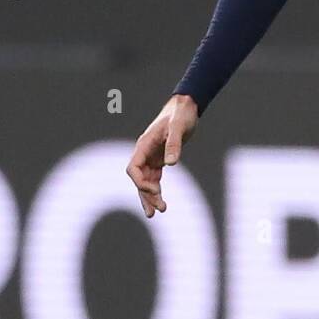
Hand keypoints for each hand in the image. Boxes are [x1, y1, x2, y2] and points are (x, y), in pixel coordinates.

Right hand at [126, 94, 197, 217]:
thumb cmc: (181, 114)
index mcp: (144, 145)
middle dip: (146, 195)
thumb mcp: (178, 127)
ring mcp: (151, 157)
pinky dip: (157, 191)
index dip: (140, 182)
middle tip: (158, 210)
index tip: (155, 190)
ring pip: (146, 181)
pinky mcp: (160, 159)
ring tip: (158, 212)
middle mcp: (144, 152)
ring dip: (151, 196)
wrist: (185, 106)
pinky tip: (161, 202)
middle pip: (138, 179)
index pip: (133, 168)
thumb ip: (174, 144)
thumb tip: (171, 164)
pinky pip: (154, 178)